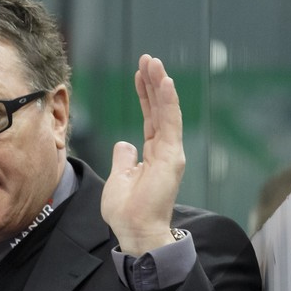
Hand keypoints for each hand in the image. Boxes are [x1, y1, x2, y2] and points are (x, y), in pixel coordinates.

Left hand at [101, 55, 184, 255]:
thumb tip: (124, 144)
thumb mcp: (118, 177)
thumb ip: (124, 158)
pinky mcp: (171, 157)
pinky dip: (167, 101)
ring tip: (154, 62)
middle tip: (148, 59)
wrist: (135, 231)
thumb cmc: (126, 211)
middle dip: (153, 82)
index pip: (150, 117)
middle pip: (159, 109)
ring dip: (161, 85)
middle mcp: (164, 150)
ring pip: (167, 111)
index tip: (140, 73)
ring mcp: (170, 152)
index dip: (145, 94)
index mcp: (152, 154)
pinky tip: (164, 82)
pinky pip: (170, 122)